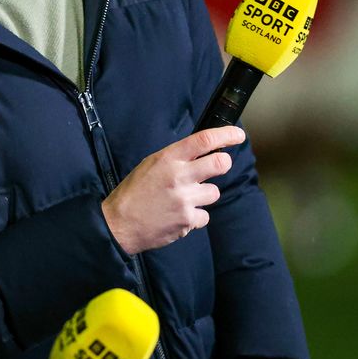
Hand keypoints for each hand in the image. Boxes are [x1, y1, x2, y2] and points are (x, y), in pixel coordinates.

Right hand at [101, 126, 244, 254]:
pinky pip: (204, 215)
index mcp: (168, 158)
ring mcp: (185, 199)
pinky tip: (177, 215)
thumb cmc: (133, 192)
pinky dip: (194, 216)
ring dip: (203, 195)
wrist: (120, 223)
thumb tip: (201, 152)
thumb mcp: (150, 165)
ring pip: (213, 192)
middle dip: (223, 164)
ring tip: (182, 199)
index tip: (237, 135)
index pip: (204, 140)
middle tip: (219, 166)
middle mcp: (179, 176)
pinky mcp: (188, 220)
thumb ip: (175, 159)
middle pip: (220, 164)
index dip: (226, 135)